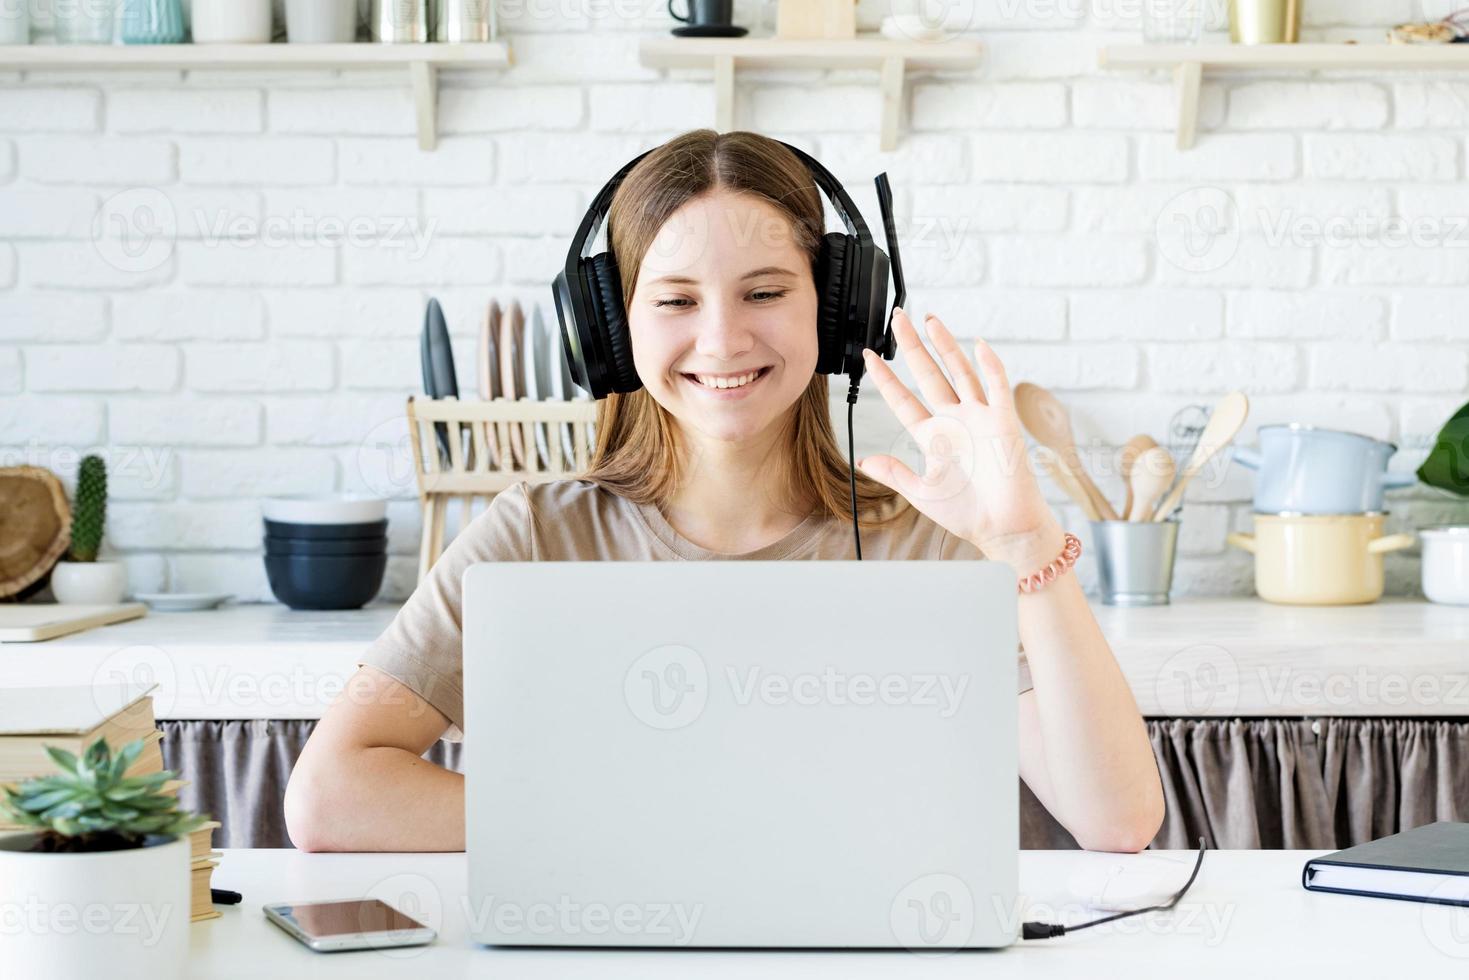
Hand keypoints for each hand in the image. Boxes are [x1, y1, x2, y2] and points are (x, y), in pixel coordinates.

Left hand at [857, 308, 1061, 567]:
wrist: (1003, 527)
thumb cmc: (966, 513)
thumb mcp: (920, 492)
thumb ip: (894, 473)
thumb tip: (863, 460)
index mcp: (932, 436)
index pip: (903, 400)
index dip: (886, 378)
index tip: (869, 356)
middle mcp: (954, 421)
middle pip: (929, 375)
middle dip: (912, 347)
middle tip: (898, 318)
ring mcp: (979, 417)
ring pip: (959, 372)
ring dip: (945, 346)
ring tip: (930, 320)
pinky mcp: (1003, 421)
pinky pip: (996, 387)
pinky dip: (989, 365)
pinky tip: (977, 345)